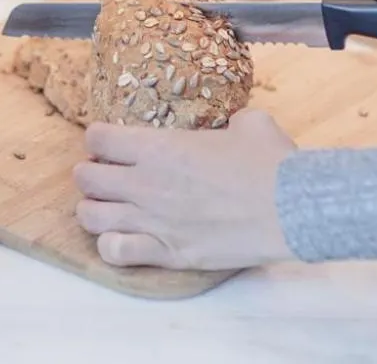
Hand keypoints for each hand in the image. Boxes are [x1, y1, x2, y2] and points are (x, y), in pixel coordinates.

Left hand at [73, 108, 295, 270]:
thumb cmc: (270, 163)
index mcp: (158, 147)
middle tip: (105, 176)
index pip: (98, 138)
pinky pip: (115, 252)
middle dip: (90, 174)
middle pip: (86, 178)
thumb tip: (235, 125)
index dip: (99, 139)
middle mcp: (146, 183)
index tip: (109, 144)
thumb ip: (231, 121)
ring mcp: (153, 221)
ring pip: (91, 217)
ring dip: (93, 210)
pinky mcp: (168, 253)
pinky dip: (110, 247)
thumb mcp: (251, 124)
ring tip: (107, 209)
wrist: (290, 208)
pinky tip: (122, 240)